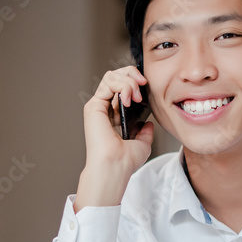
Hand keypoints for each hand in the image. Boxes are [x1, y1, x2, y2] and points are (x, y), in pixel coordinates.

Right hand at [74, 67, 153, 211]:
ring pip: (111, 76)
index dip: (134, 81)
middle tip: (143, 83)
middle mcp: (105, 110)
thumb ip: (145, 132)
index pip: (122, 87)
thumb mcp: (142, 144)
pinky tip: (128, 98)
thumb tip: (148, 124)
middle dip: (131, 74)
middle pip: (115, 77)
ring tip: (136, 94)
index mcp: (114, 117)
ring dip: (128, 80)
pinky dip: (122, 85)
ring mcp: (98, 107)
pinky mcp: (94, 106)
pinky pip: (108, 83)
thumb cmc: (125, 161)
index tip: (147, 86)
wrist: (116, 166)